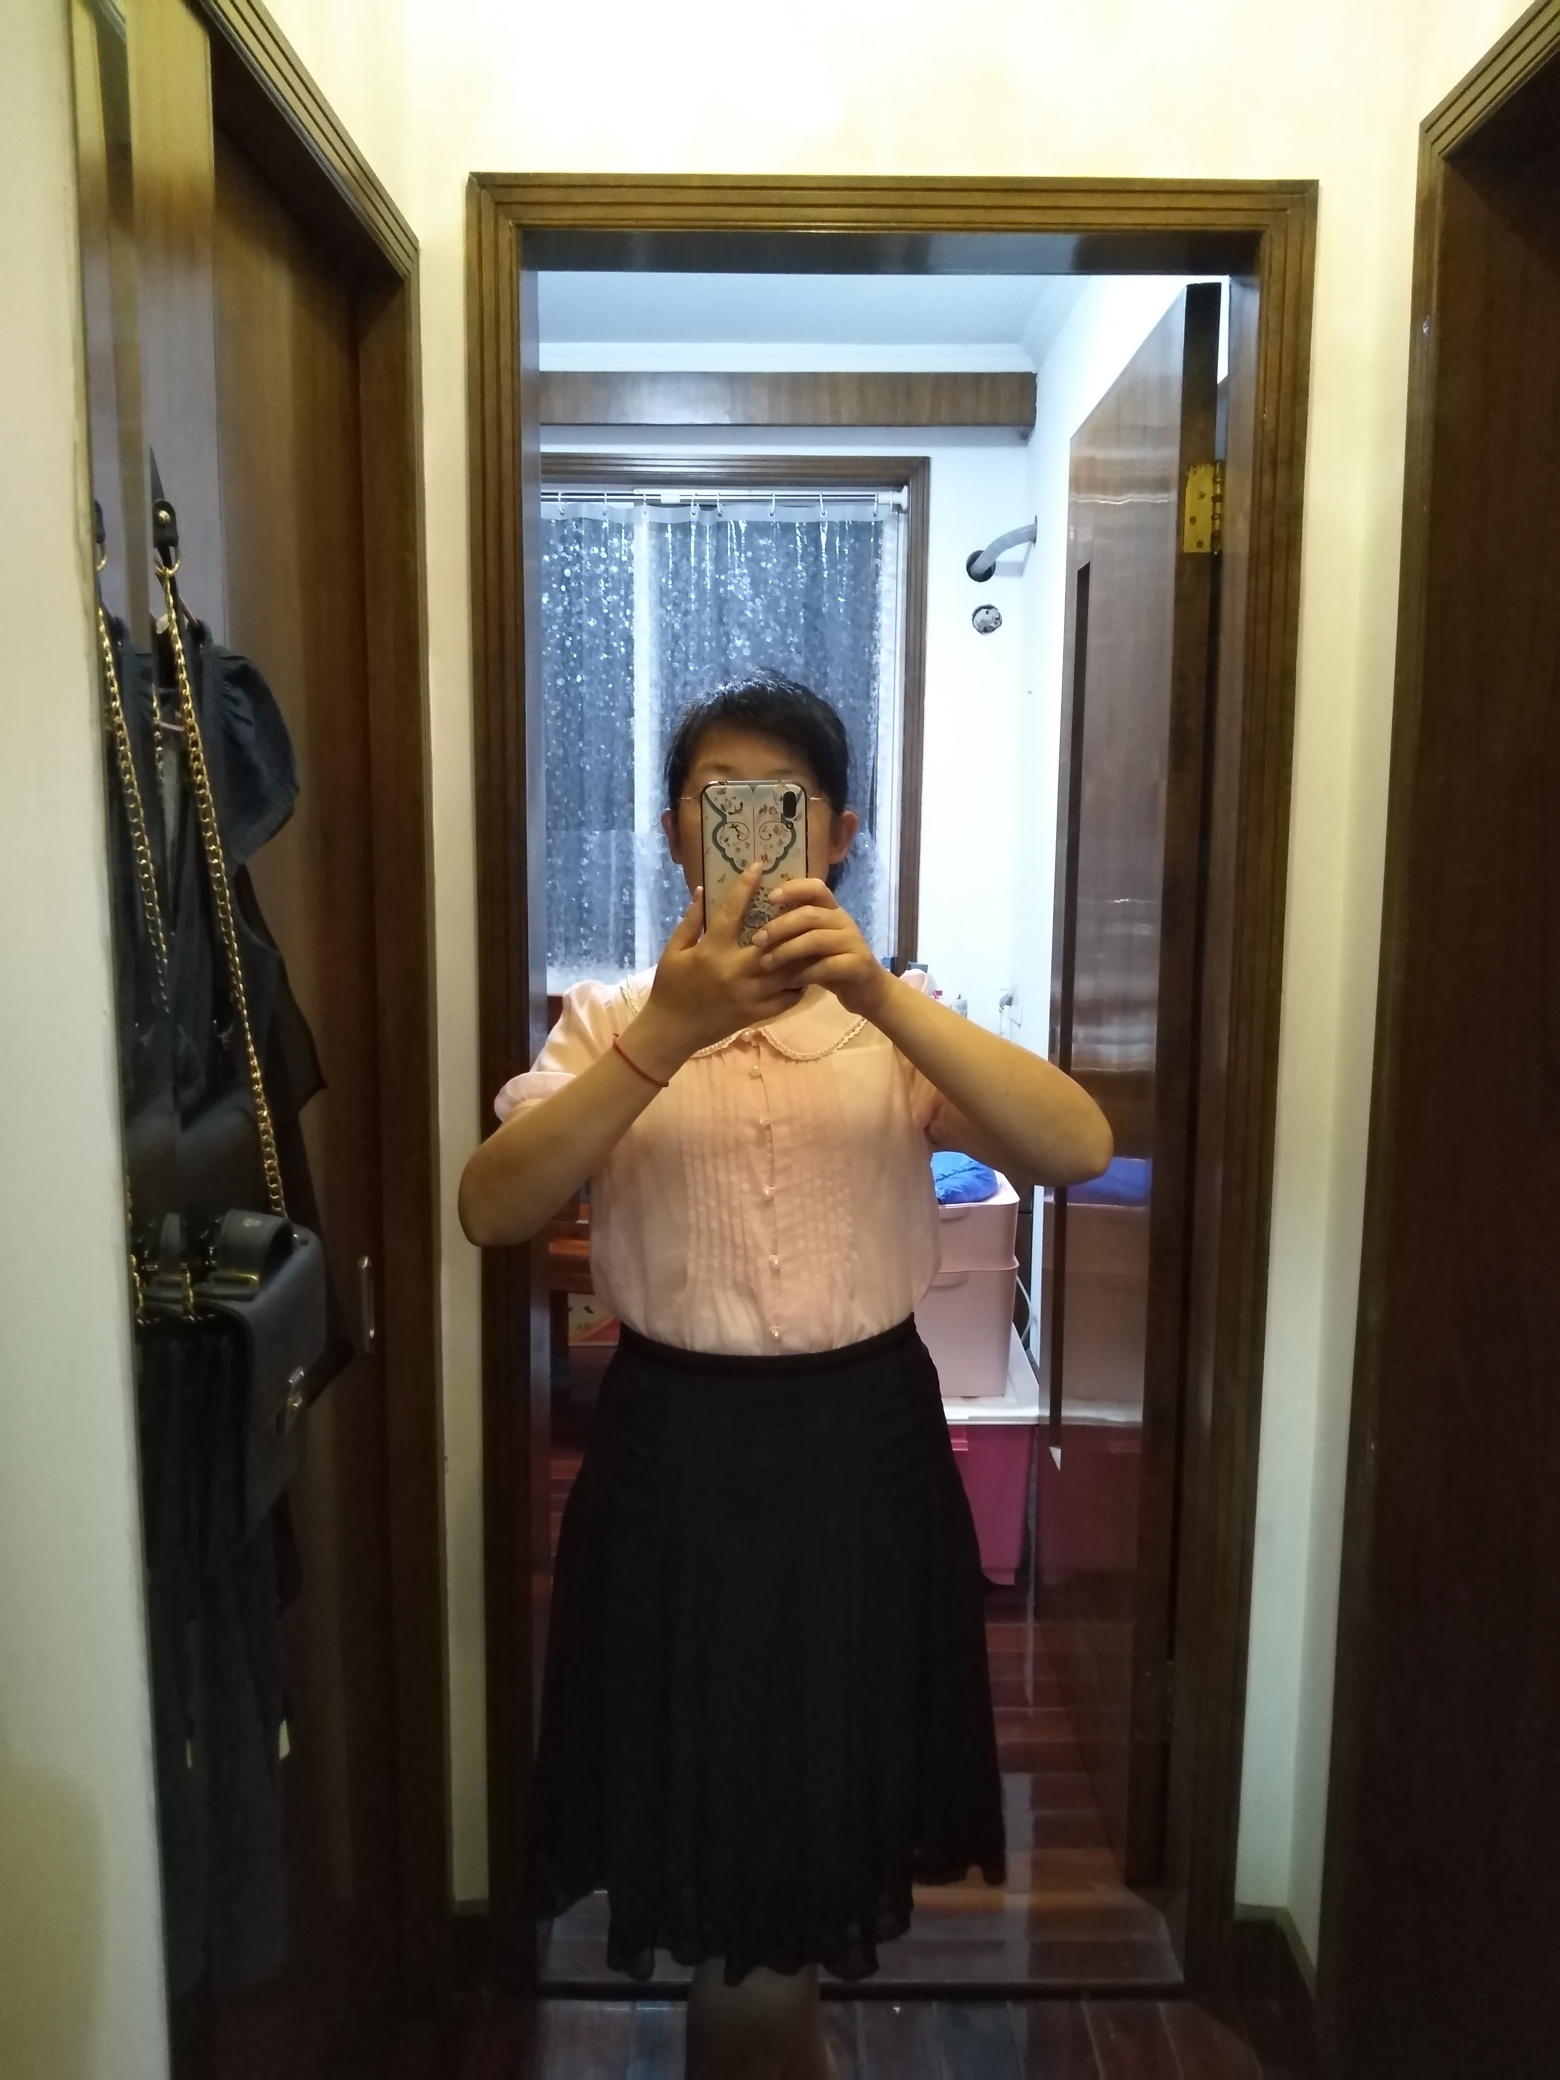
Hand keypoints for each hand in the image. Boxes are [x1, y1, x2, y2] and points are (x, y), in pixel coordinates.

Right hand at [628, 864, 804, 1077]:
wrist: (671, 1031)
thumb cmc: (670, 987)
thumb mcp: (673, 951)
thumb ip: (690, 921)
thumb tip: (703, 890)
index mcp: (712, 951)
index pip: (732, 911)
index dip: (746, 885)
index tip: (759, 866)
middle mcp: (735, 970)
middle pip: (773, 940)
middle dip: (789, 919)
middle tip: (801, 902)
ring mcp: (750, 994)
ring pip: (787, 970)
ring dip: (802, 952)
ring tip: (814, 935)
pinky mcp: (757, 1013)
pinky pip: (788, 997)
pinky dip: (800, 983)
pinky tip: (805, 970)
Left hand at [753, 879, 891, 1019]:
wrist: (867, 990)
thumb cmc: (832, 964)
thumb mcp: (813, 945)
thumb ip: (795, 932)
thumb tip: (757, 925)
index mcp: (832, 911)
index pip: (816, 888)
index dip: (793, 888)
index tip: (770, 897)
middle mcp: (844, 922)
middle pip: (810, 914)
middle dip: (780, 926)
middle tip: (757, 940)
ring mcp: (853, 942)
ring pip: (816, 939)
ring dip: (787, 951)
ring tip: (766, 963)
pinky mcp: (858, 965)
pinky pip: (827, 966)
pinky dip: (805, 974)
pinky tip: (789, 982)